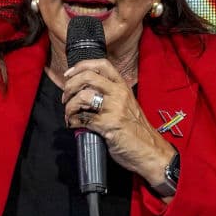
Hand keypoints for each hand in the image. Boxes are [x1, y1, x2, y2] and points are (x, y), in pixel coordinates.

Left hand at [61, 59, 175, 188]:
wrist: (150, 150)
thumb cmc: (136, 130)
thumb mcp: (126, 105)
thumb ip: (109, 95)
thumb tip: (82, 92)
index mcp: (123, 86)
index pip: (101, 64)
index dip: (81, 66)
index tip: (69, 74)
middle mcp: (119, 94)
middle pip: (88, 76)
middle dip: (70, 85)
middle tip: (66, 97)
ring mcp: (114, 108)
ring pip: (82, 96)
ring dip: (69, 106)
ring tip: (69, 114)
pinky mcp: (108, 125)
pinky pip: (82, 118)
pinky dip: (72, 122)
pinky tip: (74, 125)